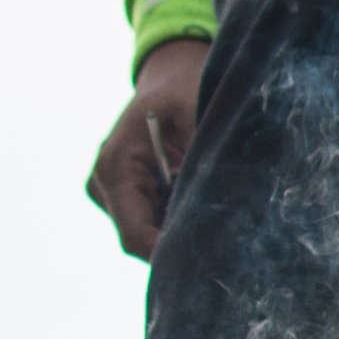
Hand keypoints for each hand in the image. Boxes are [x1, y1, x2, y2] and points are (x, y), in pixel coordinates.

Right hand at [88, 39, 207, 259]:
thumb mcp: (196, 110)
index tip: (207, 263)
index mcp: (115, 166)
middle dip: (179, 246)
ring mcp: (112, 195)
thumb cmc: (181, 87)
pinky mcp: (127, 197)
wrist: (168, 76)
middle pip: (141, 240)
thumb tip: (234, 196)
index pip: (135, 234)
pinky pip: (153, 223)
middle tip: (225, 250)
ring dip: (180, 233)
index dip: (168, 255)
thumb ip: (208, 152)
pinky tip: (204, 212)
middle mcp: (104, 186)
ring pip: (148, 235)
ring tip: (217, 224)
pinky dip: (178, 221)